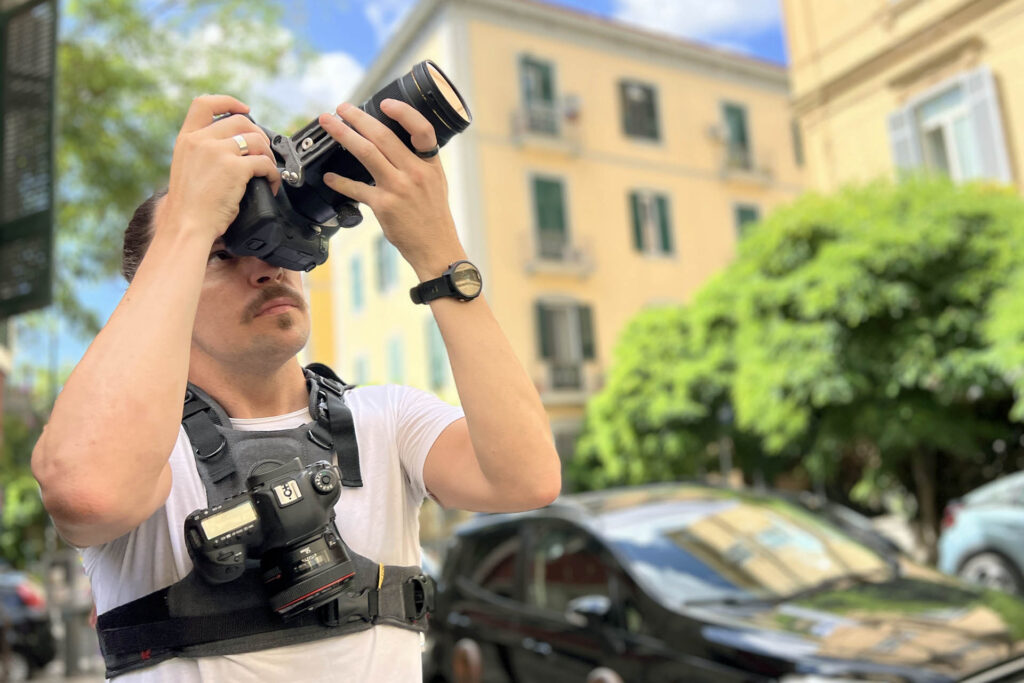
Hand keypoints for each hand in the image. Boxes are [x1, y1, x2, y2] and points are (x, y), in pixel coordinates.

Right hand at [160, 95, 280, 245]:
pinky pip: (265, 163)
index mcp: (187, 139)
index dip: (228, 102)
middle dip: (259, 134)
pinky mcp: (235, 168)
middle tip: (264, 151)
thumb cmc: (189, 206)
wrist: (187, 225)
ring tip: (268, 170)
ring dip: (269, 154)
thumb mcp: (187, 168)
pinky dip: (273, 174)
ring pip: (257, 140)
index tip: (245, 109)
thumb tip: (232, 148)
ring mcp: (218, 152)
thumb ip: (203, 152)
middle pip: (240, 121)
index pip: (205, 104)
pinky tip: (271, 184)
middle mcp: (201, 141)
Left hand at [318, 100, 463, 276]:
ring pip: (366, 153)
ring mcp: (399, 188)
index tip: (383, 103)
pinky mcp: (384, 206)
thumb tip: (390, 142)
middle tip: (342, 108)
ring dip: (344, 135)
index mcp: (430, 164)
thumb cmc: (434, 216)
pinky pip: (356, 188)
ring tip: (329, 125)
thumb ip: (418, 161)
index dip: (403, 112)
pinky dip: (340, 181)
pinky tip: (329, 177)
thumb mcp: (436, 182)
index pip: (422, 129)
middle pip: (383, 136)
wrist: (436, 248)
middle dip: (358, 118)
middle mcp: (416, 172)